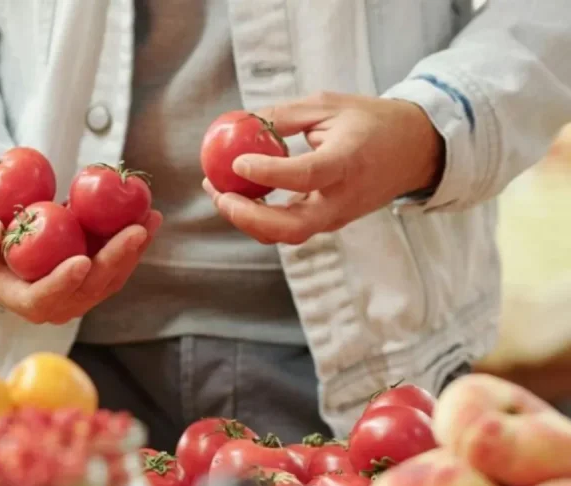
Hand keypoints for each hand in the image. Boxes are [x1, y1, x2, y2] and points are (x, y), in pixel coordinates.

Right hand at [0, 201, 161, 323]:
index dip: (62, 284)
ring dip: (134, 250)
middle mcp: (50, 300)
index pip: (41, 299)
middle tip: (136, 230)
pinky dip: (133, 242)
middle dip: (116, 261)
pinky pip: (116, 262)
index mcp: (15, 295)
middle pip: (88, 290)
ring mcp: (74, 289)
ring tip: (151, 218)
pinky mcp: (90, 273)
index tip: (82, 261)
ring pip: (110, 278)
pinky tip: (149, 216)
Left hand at [203, 92, 444, 244]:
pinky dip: (261, 217)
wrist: (414, 150)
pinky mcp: (330, 222)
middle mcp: (343, 198)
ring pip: (287, 233)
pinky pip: (291, 227)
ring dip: (248, 219)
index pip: (306, 176)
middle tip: (219, 194)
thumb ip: (284, 116)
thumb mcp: (328, 105)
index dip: (269, 173)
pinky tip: (240, 195)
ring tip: (219, 191)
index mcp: (348, 161)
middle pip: (292, 227)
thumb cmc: (370, 122)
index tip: (237, 162)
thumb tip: (240, 122)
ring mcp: (338, 216)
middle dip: (248, 218)